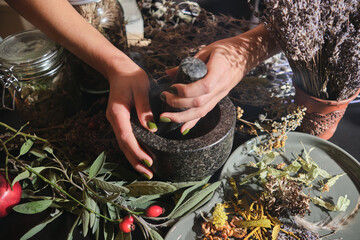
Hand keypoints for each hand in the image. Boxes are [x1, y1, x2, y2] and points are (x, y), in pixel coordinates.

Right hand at [106, 62, 155, 178]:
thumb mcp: (140, 88)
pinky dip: (134, 150)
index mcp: (117, 112)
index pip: (126, 136)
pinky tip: (142, 157)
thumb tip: (151, 128)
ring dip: (134, 158)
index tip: (148, 161)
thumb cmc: (132, 77)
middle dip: (135, 160)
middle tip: (149, 173)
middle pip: (124, 145)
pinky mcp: (122, 121)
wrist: (121, 71)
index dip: (136, 151)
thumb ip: (144, 108)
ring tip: (147, 171)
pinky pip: (127, 139)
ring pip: (124, 144)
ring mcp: (117, 121)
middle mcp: (114, 119)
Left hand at [159, 25, 278, 133]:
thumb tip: (169, 73)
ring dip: (182, 117)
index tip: (173, 87)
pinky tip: (182, 128)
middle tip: (164, 98)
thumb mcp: (207, 50)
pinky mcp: (219, 98)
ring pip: (202, 111)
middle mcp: (221, 87)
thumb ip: (189, 63)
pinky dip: (193, 122)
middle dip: (178, 104)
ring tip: (165, 117)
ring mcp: (220, 95)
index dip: (186, 90)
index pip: (203, 87)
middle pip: (200, 103)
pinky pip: (206, 113)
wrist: (246, 55)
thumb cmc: (227, 50)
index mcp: (219, 72)